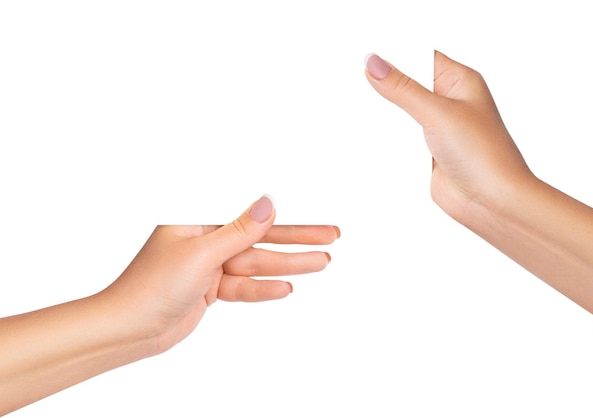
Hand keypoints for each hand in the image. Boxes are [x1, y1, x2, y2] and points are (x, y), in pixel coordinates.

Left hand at [102, 195, 339, 353]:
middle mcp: (205, 239)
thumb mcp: (201, 254)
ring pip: (256, 263)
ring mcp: (209, 265)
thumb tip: (268, 203)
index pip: (249, 212)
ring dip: (288, 265)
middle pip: (259, 237)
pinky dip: (263, 288)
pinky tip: (287, 288)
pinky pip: (244, 285)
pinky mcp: (211, 289)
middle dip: (296, 238)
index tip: (311, 211)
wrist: (127, 330)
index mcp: (197, 219)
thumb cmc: (150, 286)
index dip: (284, 214)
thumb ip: (239, 231)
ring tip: (323, 262)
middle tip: (331, 236)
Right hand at [364, 52, 533, 221]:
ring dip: (386, 112)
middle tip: (358, 77)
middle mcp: (449, 102)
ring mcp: (438, 127)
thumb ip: (403, 89)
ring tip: (360, 103)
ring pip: (402, 111)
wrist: (492, 203)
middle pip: (408, 82)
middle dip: (386, 83)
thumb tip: (375, 64)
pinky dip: (387, 136)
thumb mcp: (437, 114)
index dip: (395, 53)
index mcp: (459, 81)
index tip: (367, 54)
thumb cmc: (484, 155)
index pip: (420, 55)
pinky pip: (400, 136)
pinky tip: (372, 132)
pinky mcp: (428, 151)